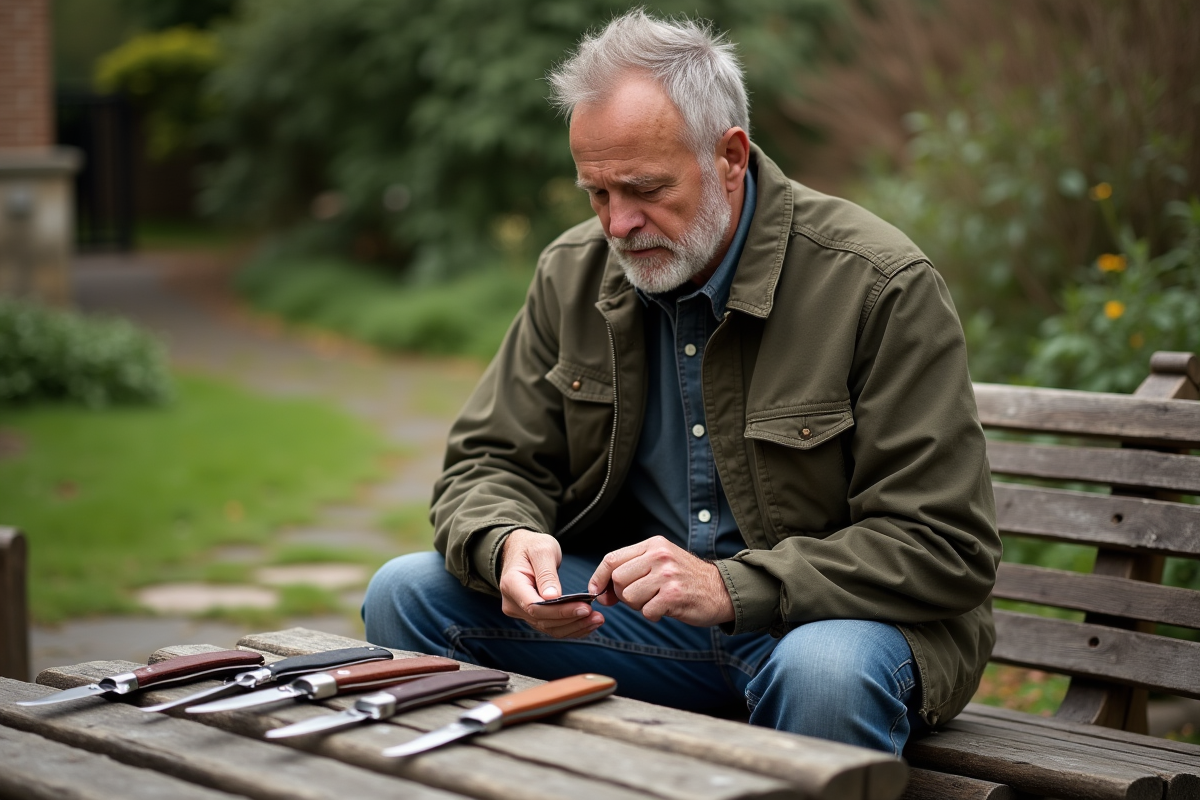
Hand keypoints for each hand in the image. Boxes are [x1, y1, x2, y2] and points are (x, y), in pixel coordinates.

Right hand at [498, 529, 604, 638]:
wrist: (520, 550)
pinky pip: (550, 626)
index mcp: (511, 584)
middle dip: (572, 620)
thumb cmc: (531, 546)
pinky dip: (570, 627)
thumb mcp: (542, 550)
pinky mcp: (530, 616)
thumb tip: (552, 597)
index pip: (534, 606)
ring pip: (548, 627)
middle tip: (597, 616)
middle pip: (542, 620)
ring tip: (597, 620)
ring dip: (574, 626)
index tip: (584, 608)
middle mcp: (512, 602)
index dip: (560, 611)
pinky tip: (587, 623)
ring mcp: (519, 611)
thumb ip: (547, 573)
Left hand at [588, 536, 734, 625]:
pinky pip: (646, 612)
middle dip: (622, 594)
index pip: (612, 558)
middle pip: (617, 579)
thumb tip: (600, 592)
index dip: (599, 577)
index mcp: (653, 545)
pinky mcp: (674, 596)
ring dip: (639, 606)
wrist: (723, 590)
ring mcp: (667, 575)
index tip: (596, 591)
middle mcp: (659, 556)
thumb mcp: (661, 562)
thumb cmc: (686, 579)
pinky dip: (653, 615)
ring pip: (629, 596)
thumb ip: (632, 570)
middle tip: (640, 598)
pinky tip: (666, 609)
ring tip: (656, 601)